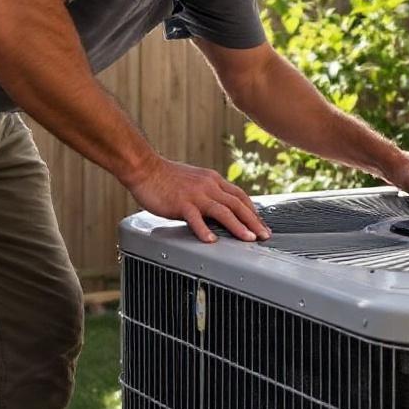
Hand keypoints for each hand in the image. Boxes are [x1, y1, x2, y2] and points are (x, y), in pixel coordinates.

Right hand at [127, 156, 269, 243]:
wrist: (144, 168)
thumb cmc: (166, 177)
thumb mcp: (195, 180)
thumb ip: (209, 192)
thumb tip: (221, 207)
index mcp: (213, 180)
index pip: (240, 196)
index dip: (253, 211)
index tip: (261, 224)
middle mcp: (208, 185)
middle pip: (237, 204)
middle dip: (253, 221)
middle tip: (264, 235)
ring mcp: (195, 194)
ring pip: (223, 211)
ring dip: (238, 226)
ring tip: (248, 239)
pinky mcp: (181, 203)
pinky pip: (195, 218)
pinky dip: (205, 230)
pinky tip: (212, 240)